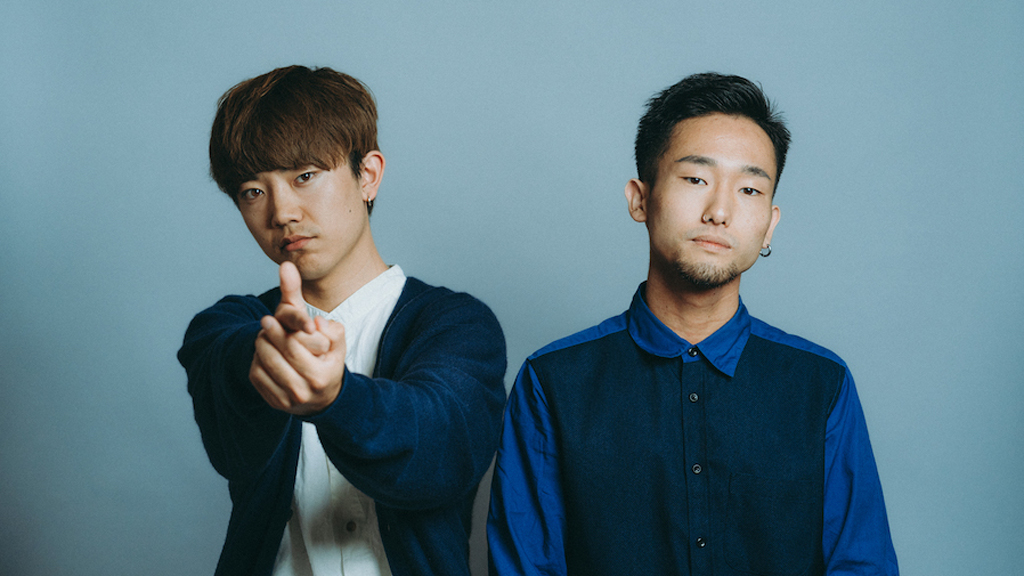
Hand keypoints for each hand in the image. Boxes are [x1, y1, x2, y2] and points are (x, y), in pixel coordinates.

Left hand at [248, 262, 347, 414]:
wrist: (326, 397)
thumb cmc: (328, 358)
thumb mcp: (332, 334)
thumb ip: (313, 305)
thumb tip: (288, 271)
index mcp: (322, 374)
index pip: (294, 346)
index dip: (280, 330)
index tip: (268, 318)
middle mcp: (305, 390)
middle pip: (276, 355)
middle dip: (267, 336)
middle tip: (264, 323)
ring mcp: (289, 400)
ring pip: (263, 366)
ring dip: (259, 347)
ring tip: (263, 337)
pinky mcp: (276, 404)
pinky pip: (256, 378)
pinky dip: (255, 362)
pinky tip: (262, 354)